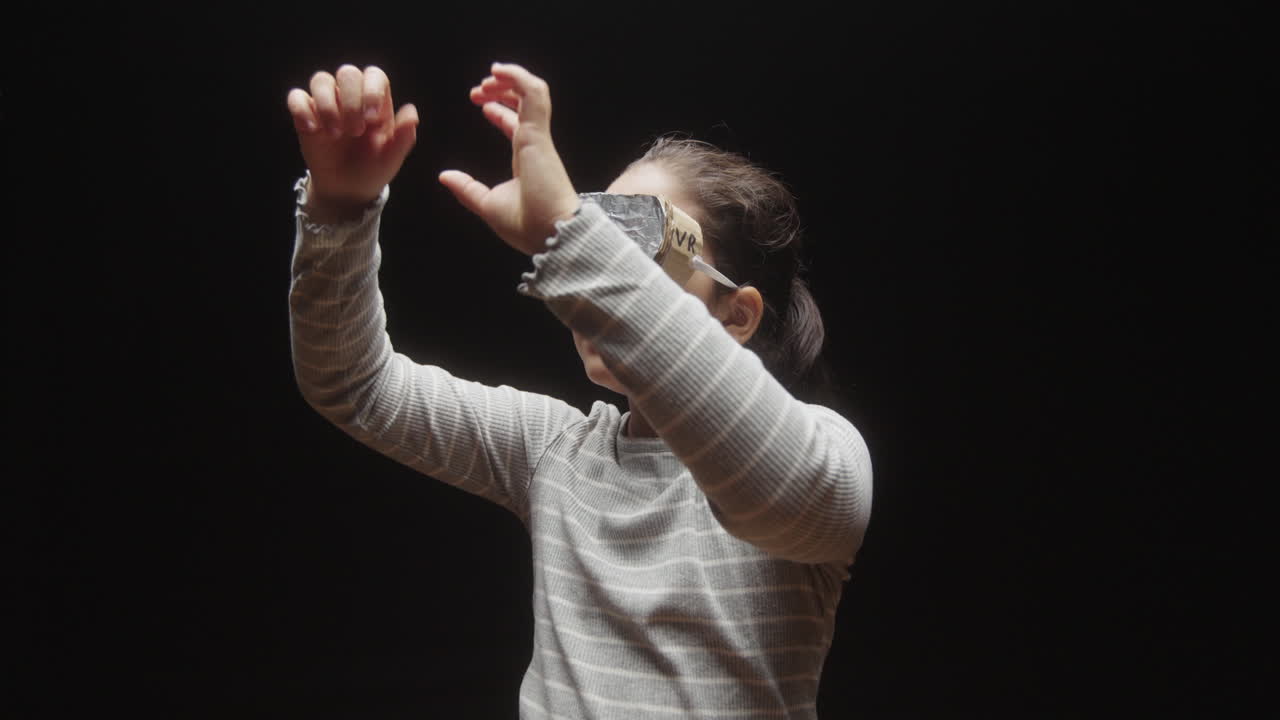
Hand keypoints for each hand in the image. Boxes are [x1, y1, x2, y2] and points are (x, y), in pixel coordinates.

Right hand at [287, 65, 418, 220]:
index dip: (372, 90)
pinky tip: (312, 129)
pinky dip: (301, 109)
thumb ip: (404, 136)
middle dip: (351, 100)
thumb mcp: (392, 157)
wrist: (348, 189)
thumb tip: (412, 113)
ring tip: (334, 134)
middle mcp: (350, 96)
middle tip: (355, 131)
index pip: (374, 75)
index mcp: (375, 101)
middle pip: (347, 73)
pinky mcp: (306, 115)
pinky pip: (297, 98)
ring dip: (327, 105)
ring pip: (321, 80)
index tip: (372, 119)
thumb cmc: (374, 168)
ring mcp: (327, 104)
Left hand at [438, 63, 579, 255]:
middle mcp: (533, 145)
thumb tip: (445, 176)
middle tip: (477, 90)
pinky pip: (534, 94)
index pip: (515, 124)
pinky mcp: (539, 133)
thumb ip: (467, 188)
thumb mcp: (487, 204)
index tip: (480, 104)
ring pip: (531, 92)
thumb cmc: (527, 226)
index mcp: (525, 159)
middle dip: (500, 89)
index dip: (499, 110)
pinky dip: (518, 77)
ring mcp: (538, 137)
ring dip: (509, 78)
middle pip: (523, 103)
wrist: (550, 234)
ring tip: (488, 77)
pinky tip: (498, 71)